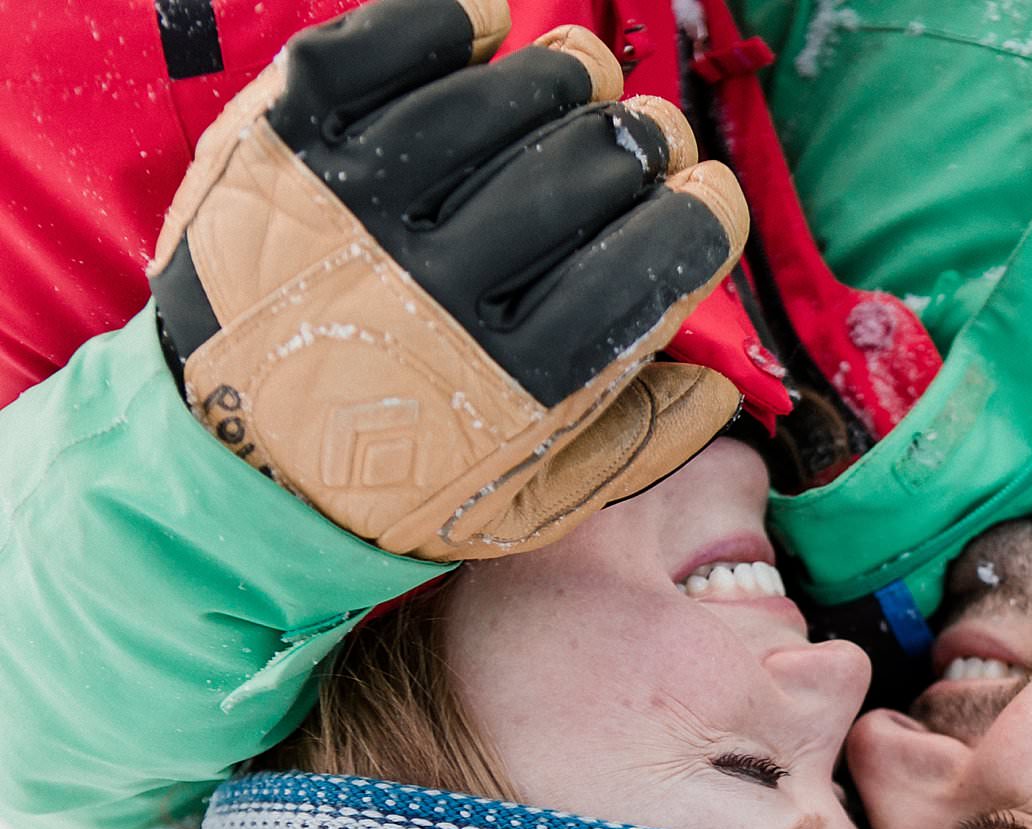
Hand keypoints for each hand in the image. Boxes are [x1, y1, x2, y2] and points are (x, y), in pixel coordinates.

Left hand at [149, 0, 748, 559]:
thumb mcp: (534, 500)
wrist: (229, 467)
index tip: (709, 199)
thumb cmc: (400, 483)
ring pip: (499, 96)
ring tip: (580, 87)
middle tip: (647, 146)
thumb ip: (639, 439)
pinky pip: (379, 49)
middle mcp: (434, 290)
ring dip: (565, 78)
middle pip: (587, 169)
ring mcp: (351, 211)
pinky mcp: (281, 150)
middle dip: (645, 144)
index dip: (705, 213)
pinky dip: (447, 23)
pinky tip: (490, 29)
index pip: (651, 259)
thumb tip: (724, 378)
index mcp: (516, 382)